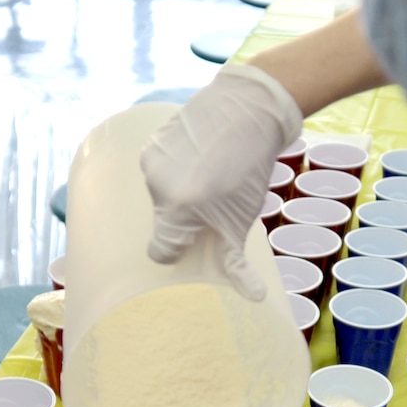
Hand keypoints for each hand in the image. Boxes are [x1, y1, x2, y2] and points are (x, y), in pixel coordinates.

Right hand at [140, 65, 302, 302]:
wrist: (248, 108)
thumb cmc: (249, 168)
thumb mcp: (244, 217)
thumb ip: (237, 261)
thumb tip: (255, 299)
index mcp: (179, 209)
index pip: (160, 252)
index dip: (177, 251)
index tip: (195, 241)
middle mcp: (158, 187)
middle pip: (163, 221)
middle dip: (184, 218)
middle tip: (212, 201)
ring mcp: (151, 161)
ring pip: (159, 194)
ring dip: (177, 192)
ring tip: (207, 174)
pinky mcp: (150, 141)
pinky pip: (156, 169)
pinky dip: (172, 169)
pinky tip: (197, 156)